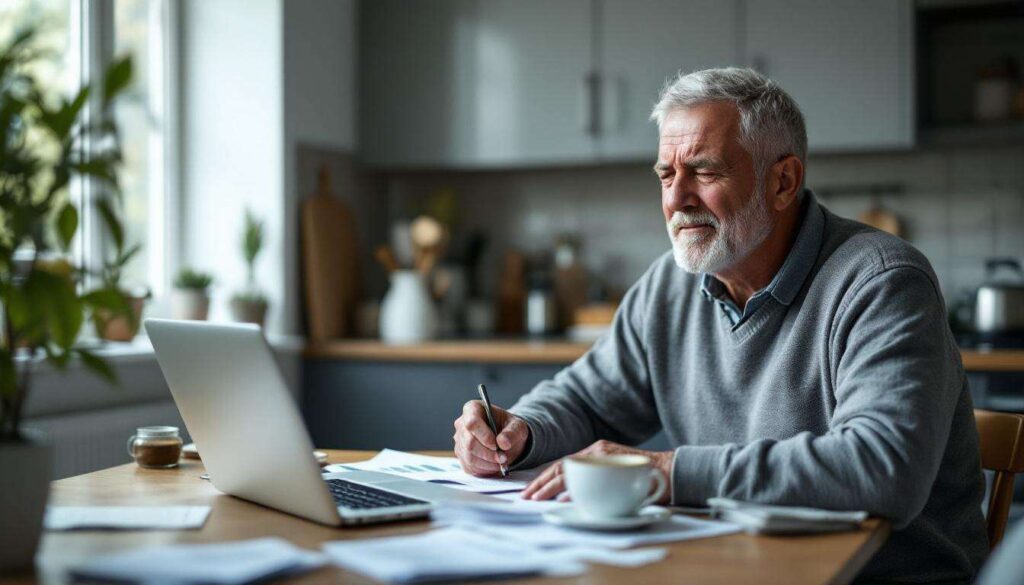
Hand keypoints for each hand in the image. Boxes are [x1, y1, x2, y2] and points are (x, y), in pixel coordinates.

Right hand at [453, 400, 529, 476]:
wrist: (506, 438)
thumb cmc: (509, 427)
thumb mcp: (518, 425)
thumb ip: (512, 432)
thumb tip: (503, 442)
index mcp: (473, 409)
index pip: (472, 423)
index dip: (484, 436)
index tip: (496, 445)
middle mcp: (462, 424)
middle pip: (469, 443)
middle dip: (488, 454)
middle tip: (503, 458)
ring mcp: (459, 441)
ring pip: (469, 457)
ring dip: (488, 463)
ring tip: (501, 462)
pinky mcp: (461, 456)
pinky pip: (469, 467)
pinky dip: (484, 470)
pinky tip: (494, 465)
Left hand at [521, 440, 672, 501]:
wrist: (671, 470)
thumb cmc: (643, 480)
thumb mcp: (613, 480)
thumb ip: (593, 486)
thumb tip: (566, 499)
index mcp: (593, 454)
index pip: (561, 467)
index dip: (543, 480)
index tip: (530, 493)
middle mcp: (595, 451)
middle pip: (560, 467)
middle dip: (540, 484)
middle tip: (525, 498)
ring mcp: (603, 454)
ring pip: (569, 470)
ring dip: (550, 486)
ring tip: (536, 498)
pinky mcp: (612, 459)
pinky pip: (589, 475)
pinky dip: (575, 488)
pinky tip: (564, 497)